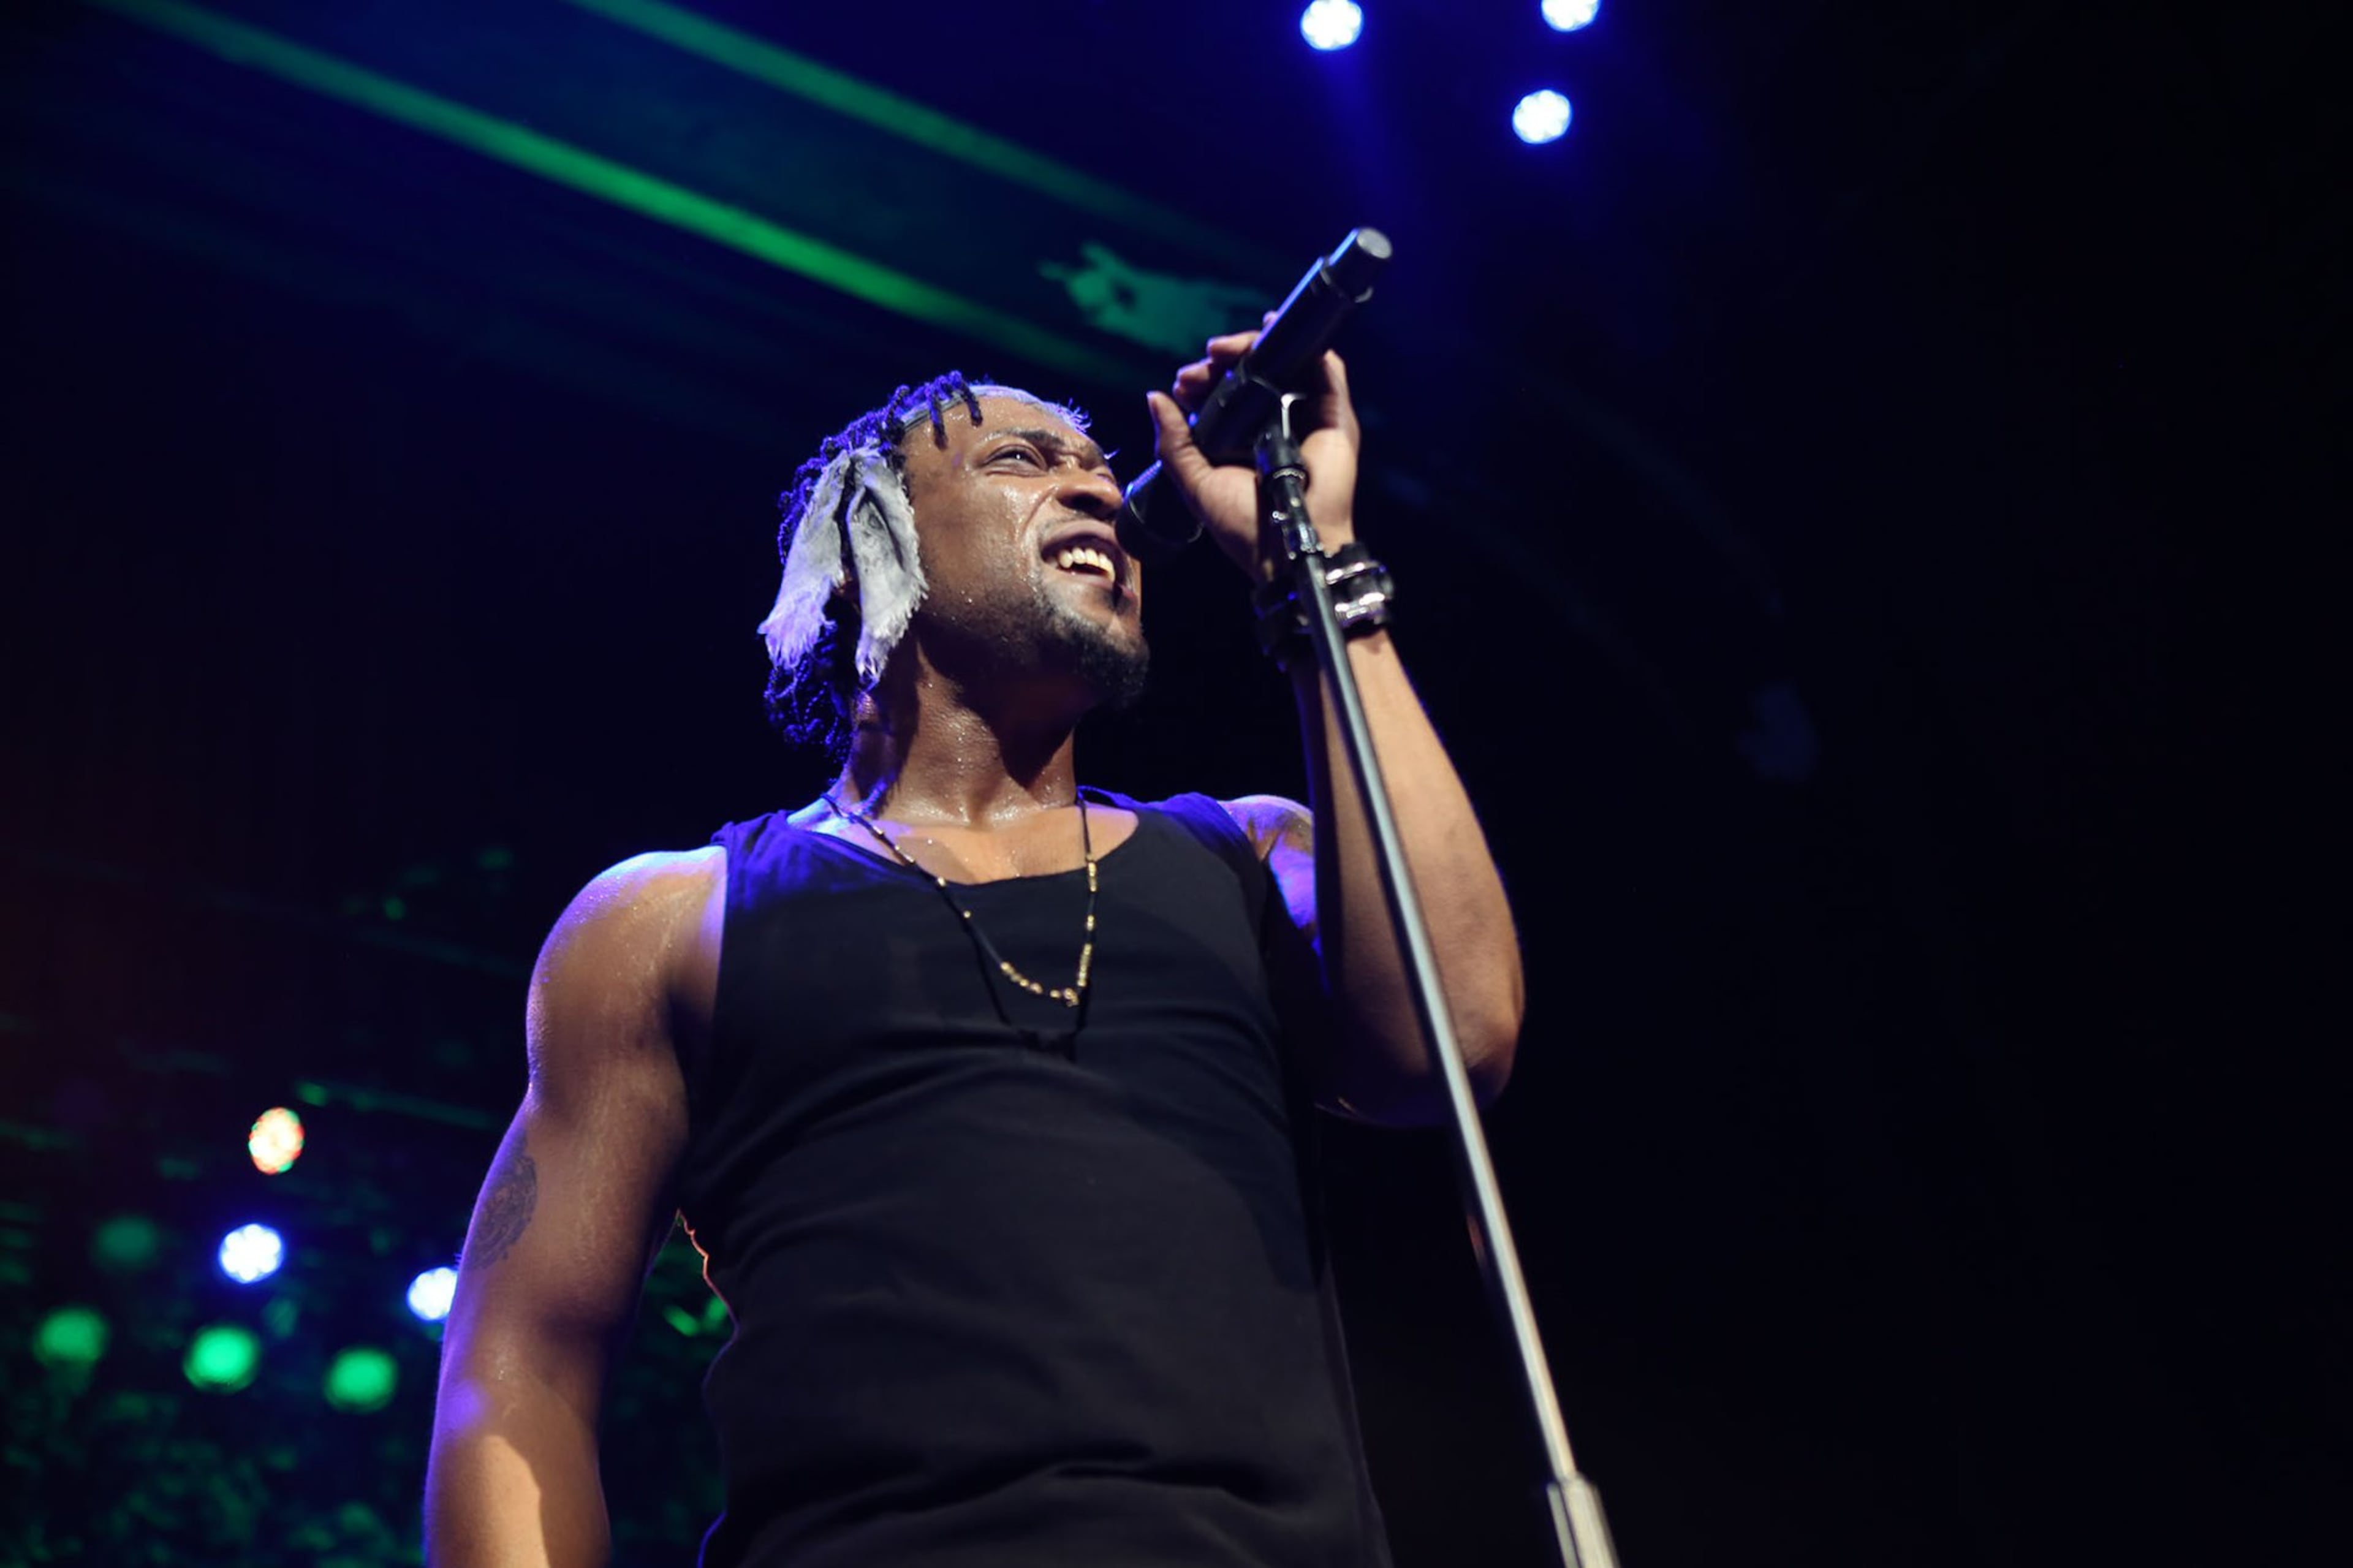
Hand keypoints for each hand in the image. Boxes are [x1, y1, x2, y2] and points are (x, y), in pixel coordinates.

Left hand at [1145, 321, 1360, 580]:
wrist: (1287, 546)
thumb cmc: (1244, 526)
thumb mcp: (1197, 483)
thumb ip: (1174, 444)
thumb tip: (1155, 398)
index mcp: (1244, 441)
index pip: (1224, 396)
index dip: (1203, 382)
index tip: (1184, 383)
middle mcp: (1276, 425)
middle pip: (1253, 374)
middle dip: (1224, 361)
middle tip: (1204, 362)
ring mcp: (1307, 418)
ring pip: (1285, 365)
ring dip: (1255, 346)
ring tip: (1227, 349)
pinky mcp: (1335, 417)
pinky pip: (1325, 371)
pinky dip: (1304, 346)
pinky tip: (1275, 328)